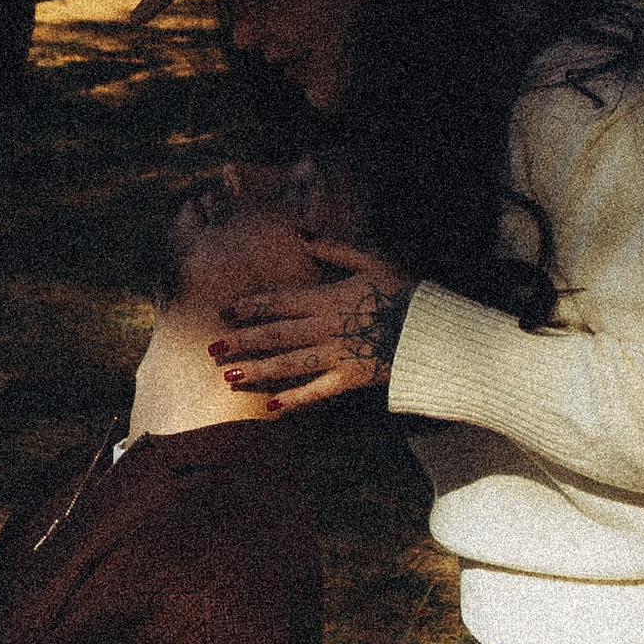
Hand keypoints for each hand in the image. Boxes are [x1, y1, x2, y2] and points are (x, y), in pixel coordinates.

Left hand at [210, 240, 416, 410]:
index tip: (223, 311)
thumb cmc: (402, 290)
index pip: (280, 302)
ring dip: (258, 370)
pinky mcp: (349, 379)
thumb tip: (303, 236)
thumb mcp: (372, 259)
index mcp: (328, 297)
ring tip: (229, 378)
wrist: (432, 329)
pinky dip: (293, 400)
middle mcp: (326, 328)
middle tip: (211, 349)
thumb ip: (335, 249)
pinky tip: (271, 407)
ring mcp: (336, 355)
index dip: (250, 306)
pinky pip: (316, 392)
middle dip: (242, 341)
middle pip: (276, 335)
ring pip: (289, 364)